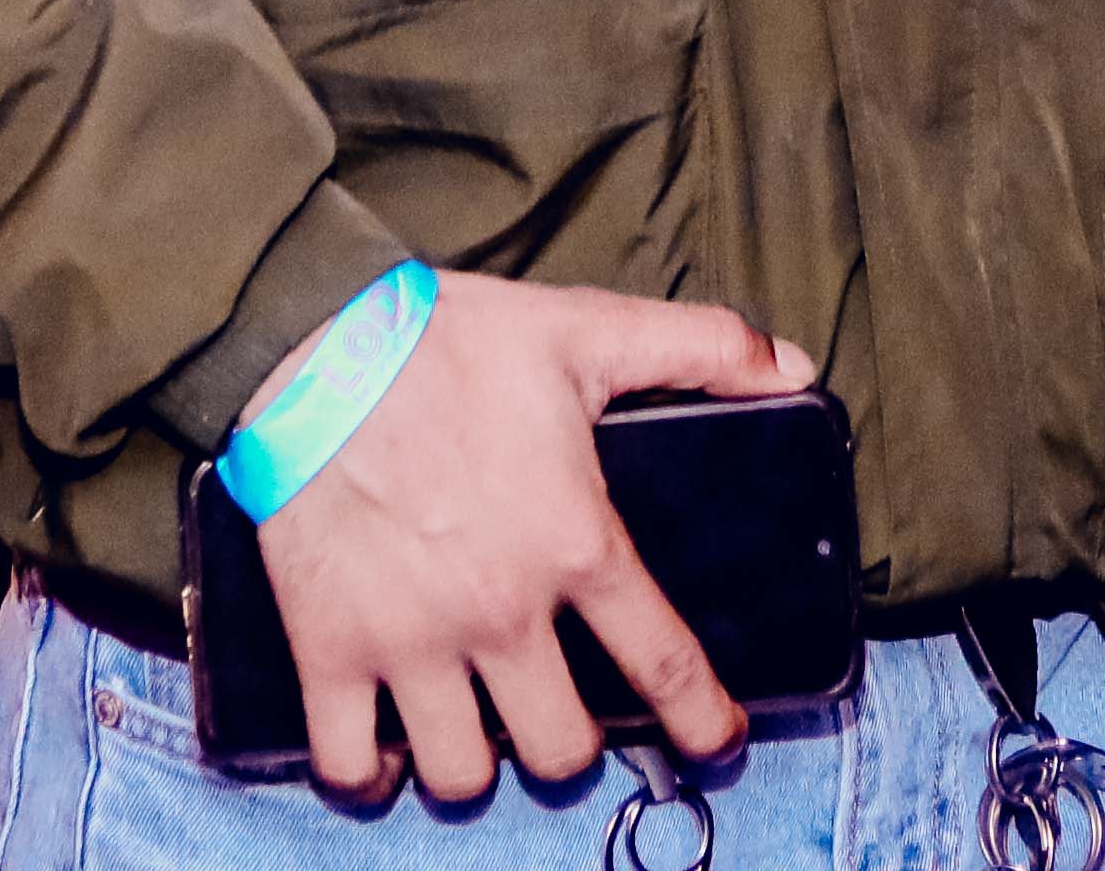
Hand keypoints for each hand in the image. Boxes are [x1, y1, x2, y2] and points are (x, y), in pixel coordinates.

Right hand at [253, 276, 813, 805]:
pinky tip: (389, 752)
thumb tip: (791, 367)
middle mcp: (500, 611)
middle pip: (560, 750)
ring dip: (477, 767)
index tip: (716, 743)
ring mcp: (411, 641)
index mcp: (574, 543)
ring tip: (479, 733)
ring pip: (462, 773)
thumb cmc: (451, 339)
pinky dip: (370, 775)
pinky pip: (350, 763)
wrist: (314, 340)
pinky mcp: (328, 648)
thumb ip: (701, 347)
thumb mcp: (589, 329)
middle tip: (561, 716)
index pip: (664, 666)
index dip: (704, 722)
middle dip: (570, 747)